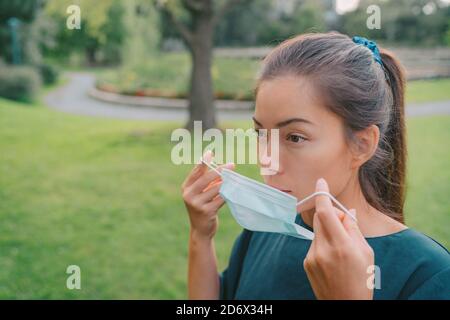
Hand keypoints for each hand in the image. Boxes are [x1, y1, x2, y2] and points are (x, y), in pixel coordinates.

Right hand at [182, 151, 234, 239]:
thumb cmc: (202, 207)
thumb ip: (206, 181)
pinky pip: (220, 199)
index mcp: (186, 188)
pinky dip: (228, 193)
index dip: (203, 162)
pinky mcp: (206, 211)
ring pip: (215, 188)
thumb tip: (220, 167)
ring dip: (226, 182)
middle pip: (206, 179)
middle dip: (220, 170)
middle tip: (231, 165)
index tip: (210, 153)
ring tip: (234, 177)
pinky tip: (234, 190)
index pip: (195, 172)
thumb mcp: (200, 193)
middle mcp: (188, 195)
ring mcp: (196, 204)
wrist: (201, 230)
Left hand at [303, 178, 374, 299]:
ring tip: (340, 250)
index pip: (326, 212)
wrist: (345, 306)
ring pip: (317, 231)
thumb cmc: (362, 280)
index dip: (322, 195)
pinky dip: (323, 244)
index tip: (321, 182)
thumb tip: (346, 211)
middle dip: (330, 214)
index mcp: (342, 246)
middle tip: (344, 224)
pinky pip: (314, 243)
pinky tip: (332, 260)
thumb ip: (354, 229)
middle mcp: (323, 249)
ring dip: (328, 231)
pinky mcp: (306, 262)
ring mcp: (312, 256)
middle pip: (320, 218)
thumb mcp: (366, 253)